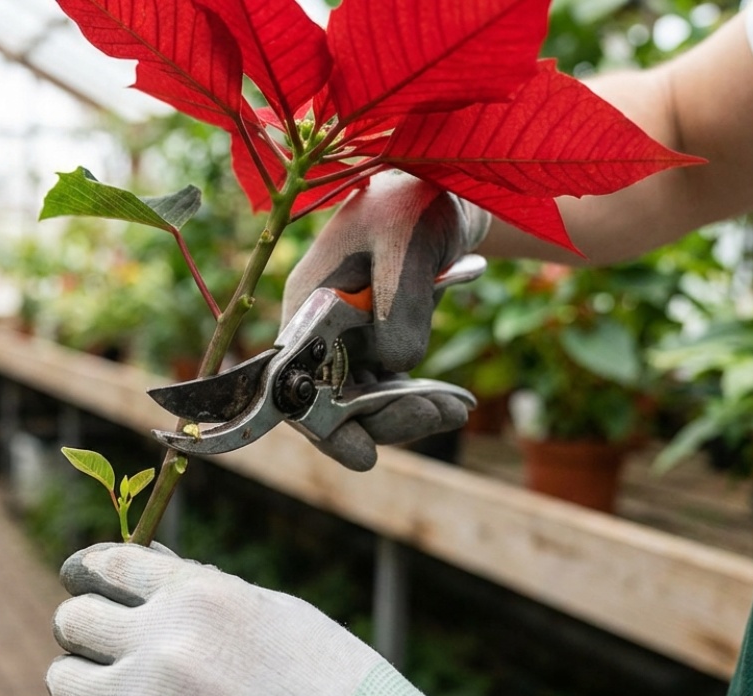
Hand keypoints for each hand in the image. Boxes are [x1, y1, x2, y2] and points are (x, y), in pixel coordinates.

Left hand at [23, 542, 536, 695]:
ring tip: (95, 690)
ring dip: (76, 681)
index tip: (77, 577)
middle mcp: (160, 641)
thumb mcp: (276, 618)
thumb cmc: (337, 692)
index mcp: (199, 594)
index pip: (108, 564)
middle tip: (97, 642)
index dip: (86, 569)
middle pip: (74, 619)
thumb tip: (147, 562)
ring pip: (61, 677)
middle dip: (84, 628)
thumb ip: (203, 589)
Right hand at [282, 171, 490, 469]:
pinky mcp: (379, 339)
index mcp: (309, 302)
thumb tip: (395, 366)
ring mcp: (349, 336)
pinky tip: (452, 402)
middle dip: (381, 419)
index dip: (323, 424)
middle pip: (334, 399)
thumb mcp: (406, 246)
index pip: (298, 380)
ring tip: (454, 409)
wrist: (448, 184)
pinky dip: (418, 398)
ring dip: (406, 413)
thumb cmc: (414, 201)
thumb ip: (399, 307)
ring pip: (365, 399)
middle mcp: (320, 327)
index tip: (362, 454)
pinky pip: (390, 385)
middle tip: (434, 416)